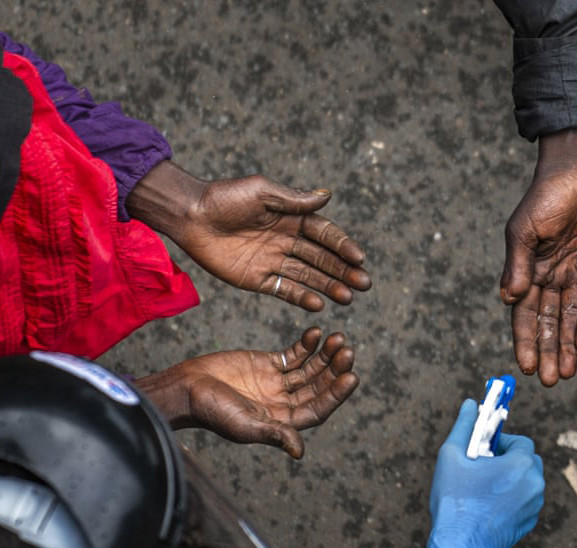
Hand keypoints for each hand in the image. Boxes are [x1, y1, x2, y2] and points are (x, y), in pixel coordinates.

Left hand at [127, 162, 371, 310]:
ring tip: (348, 298)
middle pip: (322, 259)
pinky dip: (301, 298)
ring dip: (329, 287)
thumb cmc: (224, 197)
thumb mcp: (262, 192)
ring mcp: (273, 261)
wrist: (189, 216)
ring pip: (308, 277)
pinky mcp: (257, 279)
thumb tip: (327, 196)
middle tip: (364, 284)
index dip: (342, 246)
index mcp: (292, 218)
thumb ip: (294, 200)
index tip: (359, 257)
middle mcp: (287, 241)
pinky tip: (319, 305)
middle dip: (343, 271)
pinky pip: (284, 290)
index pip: (324, 234)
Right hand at [136, 328, 357, 458]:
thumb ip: (274, 433)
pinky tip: (317, 332)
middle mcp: (285, 403)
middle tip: (347, 351)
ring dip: (325, 354)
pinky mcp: (268, 364)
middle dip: (334, 369)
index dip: (336, 394)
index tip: (351, 376)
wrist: (186, 389)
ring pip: (310, 368)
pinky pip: (294, 354)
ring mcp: (278, 383)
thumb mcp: (244, 425)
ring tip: (338, 338)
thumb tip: (300, 451)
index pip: (318, 409)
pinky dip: (307, 344)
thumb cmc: (212, 412)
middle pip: (318, 386)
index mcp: (283, 422)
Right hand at [424, 399, 544, 547]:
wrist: (460, 546)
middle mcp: (535, 484)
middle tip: (482, 468)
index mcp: (521, 464)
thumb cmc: (455, 500)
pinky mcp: (528, 524)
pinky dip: (512, 499)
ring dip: (510, 479)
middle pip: (527, 461)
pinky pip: (525, 502)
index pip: (520, 442)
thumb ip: (464, 426)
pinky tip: (487, 506)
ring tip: (483, 488)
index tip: (483, 451)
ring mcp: (534, 507)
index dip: (501, 443)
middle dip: (508, 460)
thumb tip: (470, 405)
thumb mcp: (452, 456)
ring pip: (527, 482)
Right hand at [501, 128, 576, 385]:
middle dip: (549, 351)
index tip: (525, 367)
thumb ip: (518, 264)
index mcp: (529, 271)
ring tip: (571, 369)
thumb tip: (509, 297)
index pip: (525, 314)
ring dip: (570, 344)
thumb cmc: (545, 196)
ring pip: (573, 317)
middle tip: (550, 380)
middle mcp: (551, 278)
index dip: (525, 341)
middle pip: (549, 323)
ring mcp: (576, 273)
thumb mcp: (525, 229)